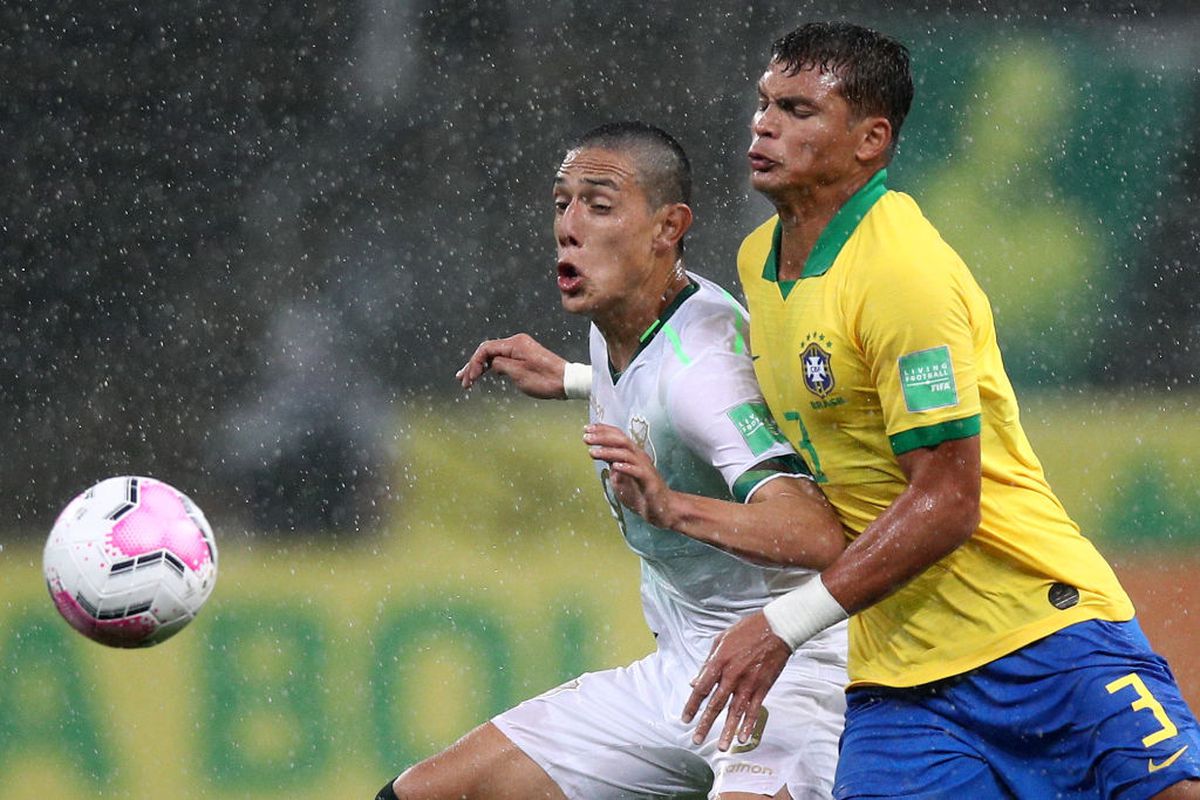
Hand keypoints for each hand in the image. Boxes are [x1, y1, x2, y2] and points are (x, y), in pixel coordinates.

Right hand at [456, 334, 567, 398]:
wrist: (567, 382)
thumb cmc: (544, 379)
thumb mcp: (518, 374)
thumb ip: (500, 365)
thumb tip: (491, 364)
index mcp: (515, 343)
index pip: (486, 349)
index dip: (474, 363)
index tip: (470, 378)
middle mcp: (517, 342)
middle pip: (488, 351)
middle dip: (474, 366)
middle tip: (463, 381)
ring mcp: (521, 348)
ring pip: (494, 355)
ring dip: (481, 367)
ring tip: (467, 379)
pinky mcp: (525, 356)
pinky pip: (503, 358)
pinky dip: (492, 367)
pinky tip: (483, 374)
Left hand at [584, 423, 672, 527]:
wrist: (660, 508)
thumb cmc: (639, 493)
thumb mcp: (619, 479)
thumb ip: (610, 466)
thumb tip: (598, 456)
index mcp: (632, 454)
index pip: (618, 436)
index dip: (603, 430)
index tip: (587, 428)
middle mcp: (639, 457)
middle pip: (621, 441)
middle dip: (603, 437)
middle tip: (586, 437)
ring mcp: (644, 467)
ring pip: (626, 454)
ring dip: (609, 451)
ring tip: (593, 452)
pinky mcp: (649, 480)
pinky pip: (637, 471)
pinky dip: (626, 467)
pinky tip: (615, 466)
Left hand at [682, 611, 790, 750]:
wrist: (776, 628)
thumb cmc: (747, 630)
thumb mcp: (721, 640)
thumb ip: (707, 662)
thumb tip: (694, 680)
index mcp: (719, 662)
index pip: (701, 688)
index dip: (692, 705)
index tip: (685, 719)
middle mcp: (732, 675)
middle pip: (716, 704)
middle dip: (705, 723)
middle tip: (696, 739)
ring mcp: (749, 682)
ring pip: (735, 711)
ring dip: (727, 730)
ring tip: (721, 747)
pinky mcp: (763, 687)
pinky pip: (754, 709)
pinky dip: (749, 724)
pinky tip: (743, 737)